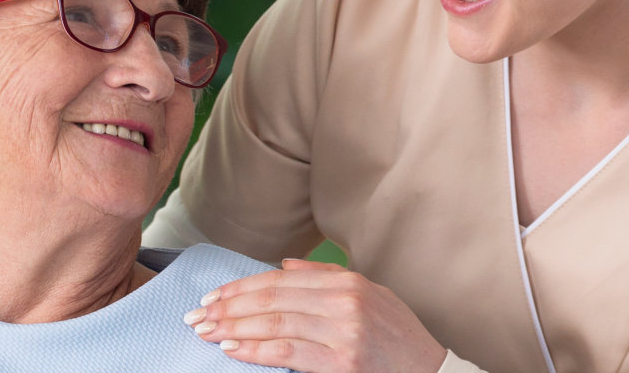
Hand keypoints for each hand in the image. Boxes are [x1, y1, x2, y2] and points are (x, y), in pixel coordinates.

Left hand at [185, 259, 446, 372]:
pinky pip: (288, 353)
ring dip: (234, 329)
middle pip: (271, 301)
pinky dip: (256, 350)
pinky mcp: (342, 363)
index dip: (240, 288)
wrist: (432, 370)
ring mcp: (344, 333)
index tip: (212, 297)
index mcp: (346, 283)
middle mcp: (344, 303)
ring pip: (274, 325)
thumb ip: (325, 278)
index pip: (278, 281)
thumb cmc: (397, 337)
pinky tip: (233, 349)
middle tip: (197, 316)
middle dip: (228, 308)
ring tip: (208, 332)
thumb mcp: (370, 296)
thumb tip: (283, 266)